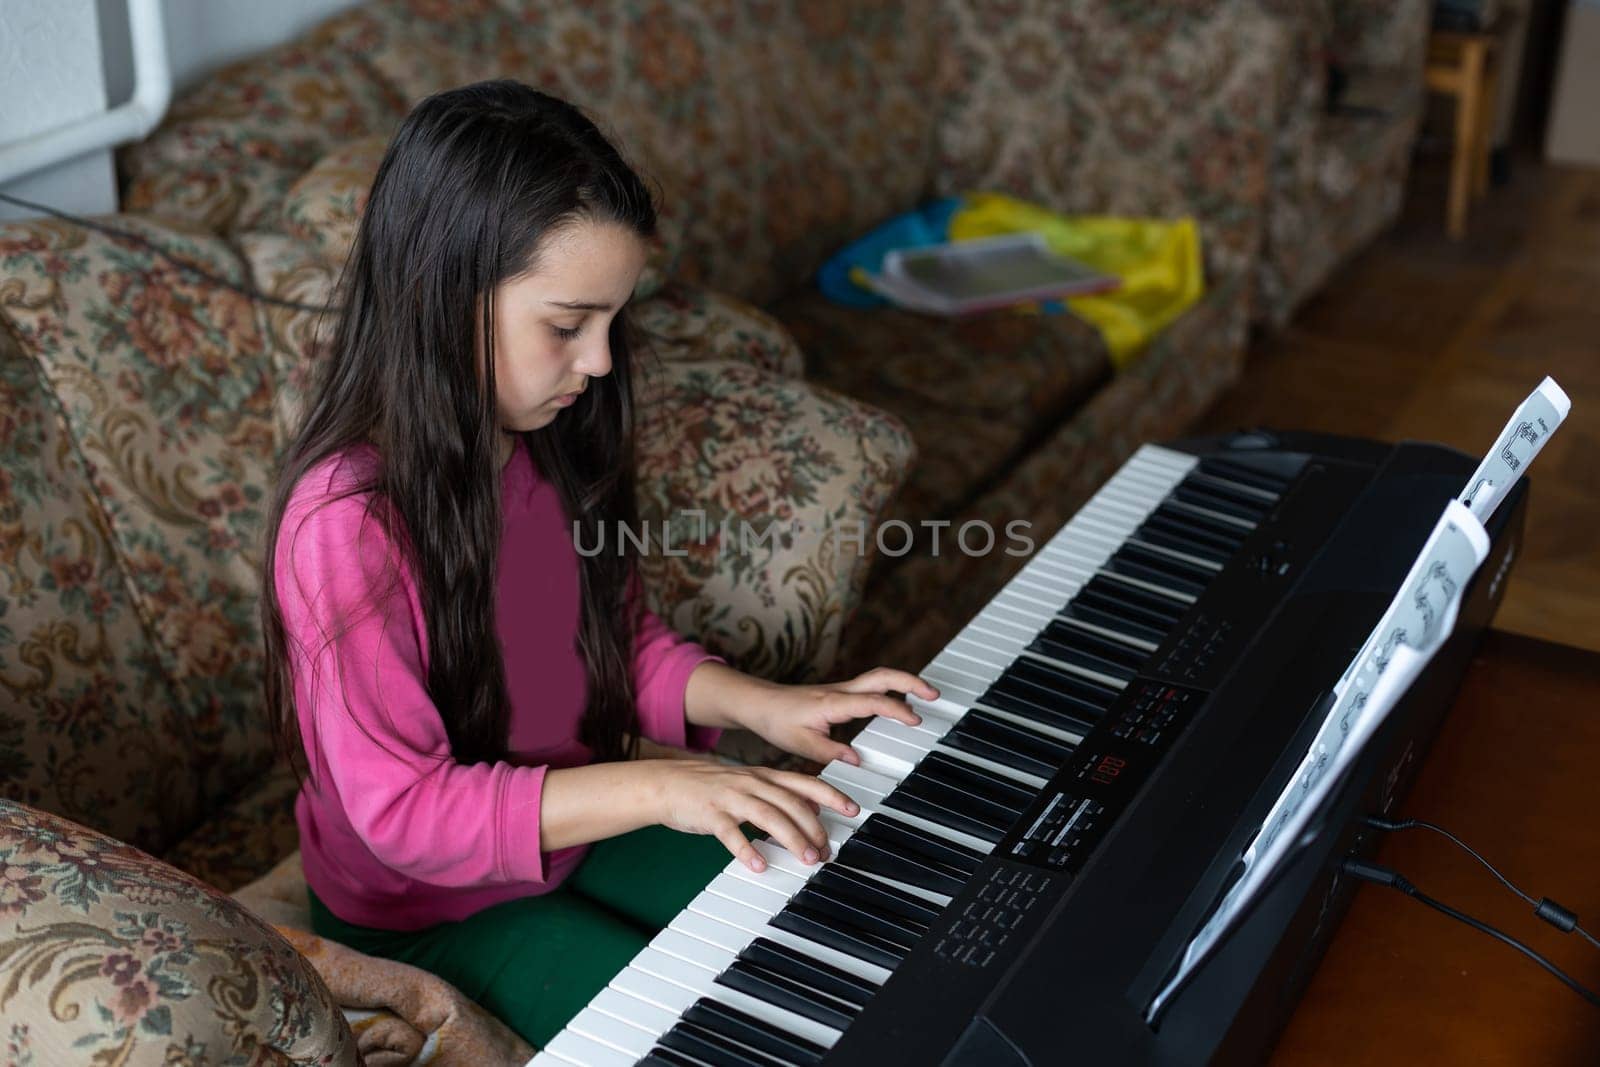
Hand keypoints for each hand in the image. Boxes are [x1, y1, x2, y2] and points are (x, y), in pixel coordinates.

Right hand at [651, 759, 859, 871]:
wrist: (667, 783)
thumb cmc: (712, 787)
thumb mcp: (750, 784)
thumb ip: (781, 794)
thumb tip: (815, 809)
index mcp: (764, 776)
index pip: (805, 783)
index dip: (831, 796)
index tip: (853, 810)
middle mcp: (752, 783)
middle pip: (790, 804)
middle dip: (813, 828)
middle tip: (825, 852)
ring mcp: (731, 797)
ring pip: (768, 816)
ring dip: (791, 839)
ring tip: (806, 860)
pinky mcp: (711, 813)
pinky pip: (731, 832)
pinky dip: (746, 849)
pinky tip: (758, 865)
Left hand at [742, 667, 939, 766]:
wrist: (759, 703)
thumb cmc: (777, 721)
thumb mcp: (799, 744)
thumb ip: (830, 753)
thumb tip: (857, 761)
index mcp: (832, 702)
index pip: (872, 701)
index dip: (896, 709)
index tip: (914, 719)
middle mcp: (840, 691)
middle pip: (882, 677)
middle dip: (911, 682)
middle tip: (933, 694)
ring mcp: (842, 690)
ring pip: (879, 677)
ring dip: (904, 683)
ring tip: (926, 695)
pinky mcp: (840, 694)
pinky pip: (871, 686)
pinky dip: (891, 689)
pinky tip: (898, 701)